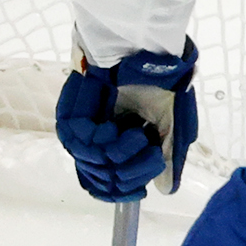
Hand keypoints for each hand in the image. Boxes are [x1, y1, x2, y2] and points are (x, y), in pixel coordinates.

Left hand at [54, 42, 199, 200]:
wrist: (152, 55)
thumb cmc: (165, 87)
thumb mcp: (176, 128)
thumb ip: (171, 158)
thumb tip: (166, 190)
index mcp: (125, 145)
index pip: (116, 183)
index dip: (127, 189)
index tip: (142, 186)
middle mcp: (102, 141)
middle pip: (103, 180)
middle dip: (130, 173)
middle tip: (152, 152)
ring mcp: (85, 130)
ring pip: (91, 164)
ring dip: (118, 155)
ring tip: (137, 134)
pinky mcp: (69, 117)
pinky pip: (78, 142)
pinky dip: (98, 141)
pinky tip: (113, 128)